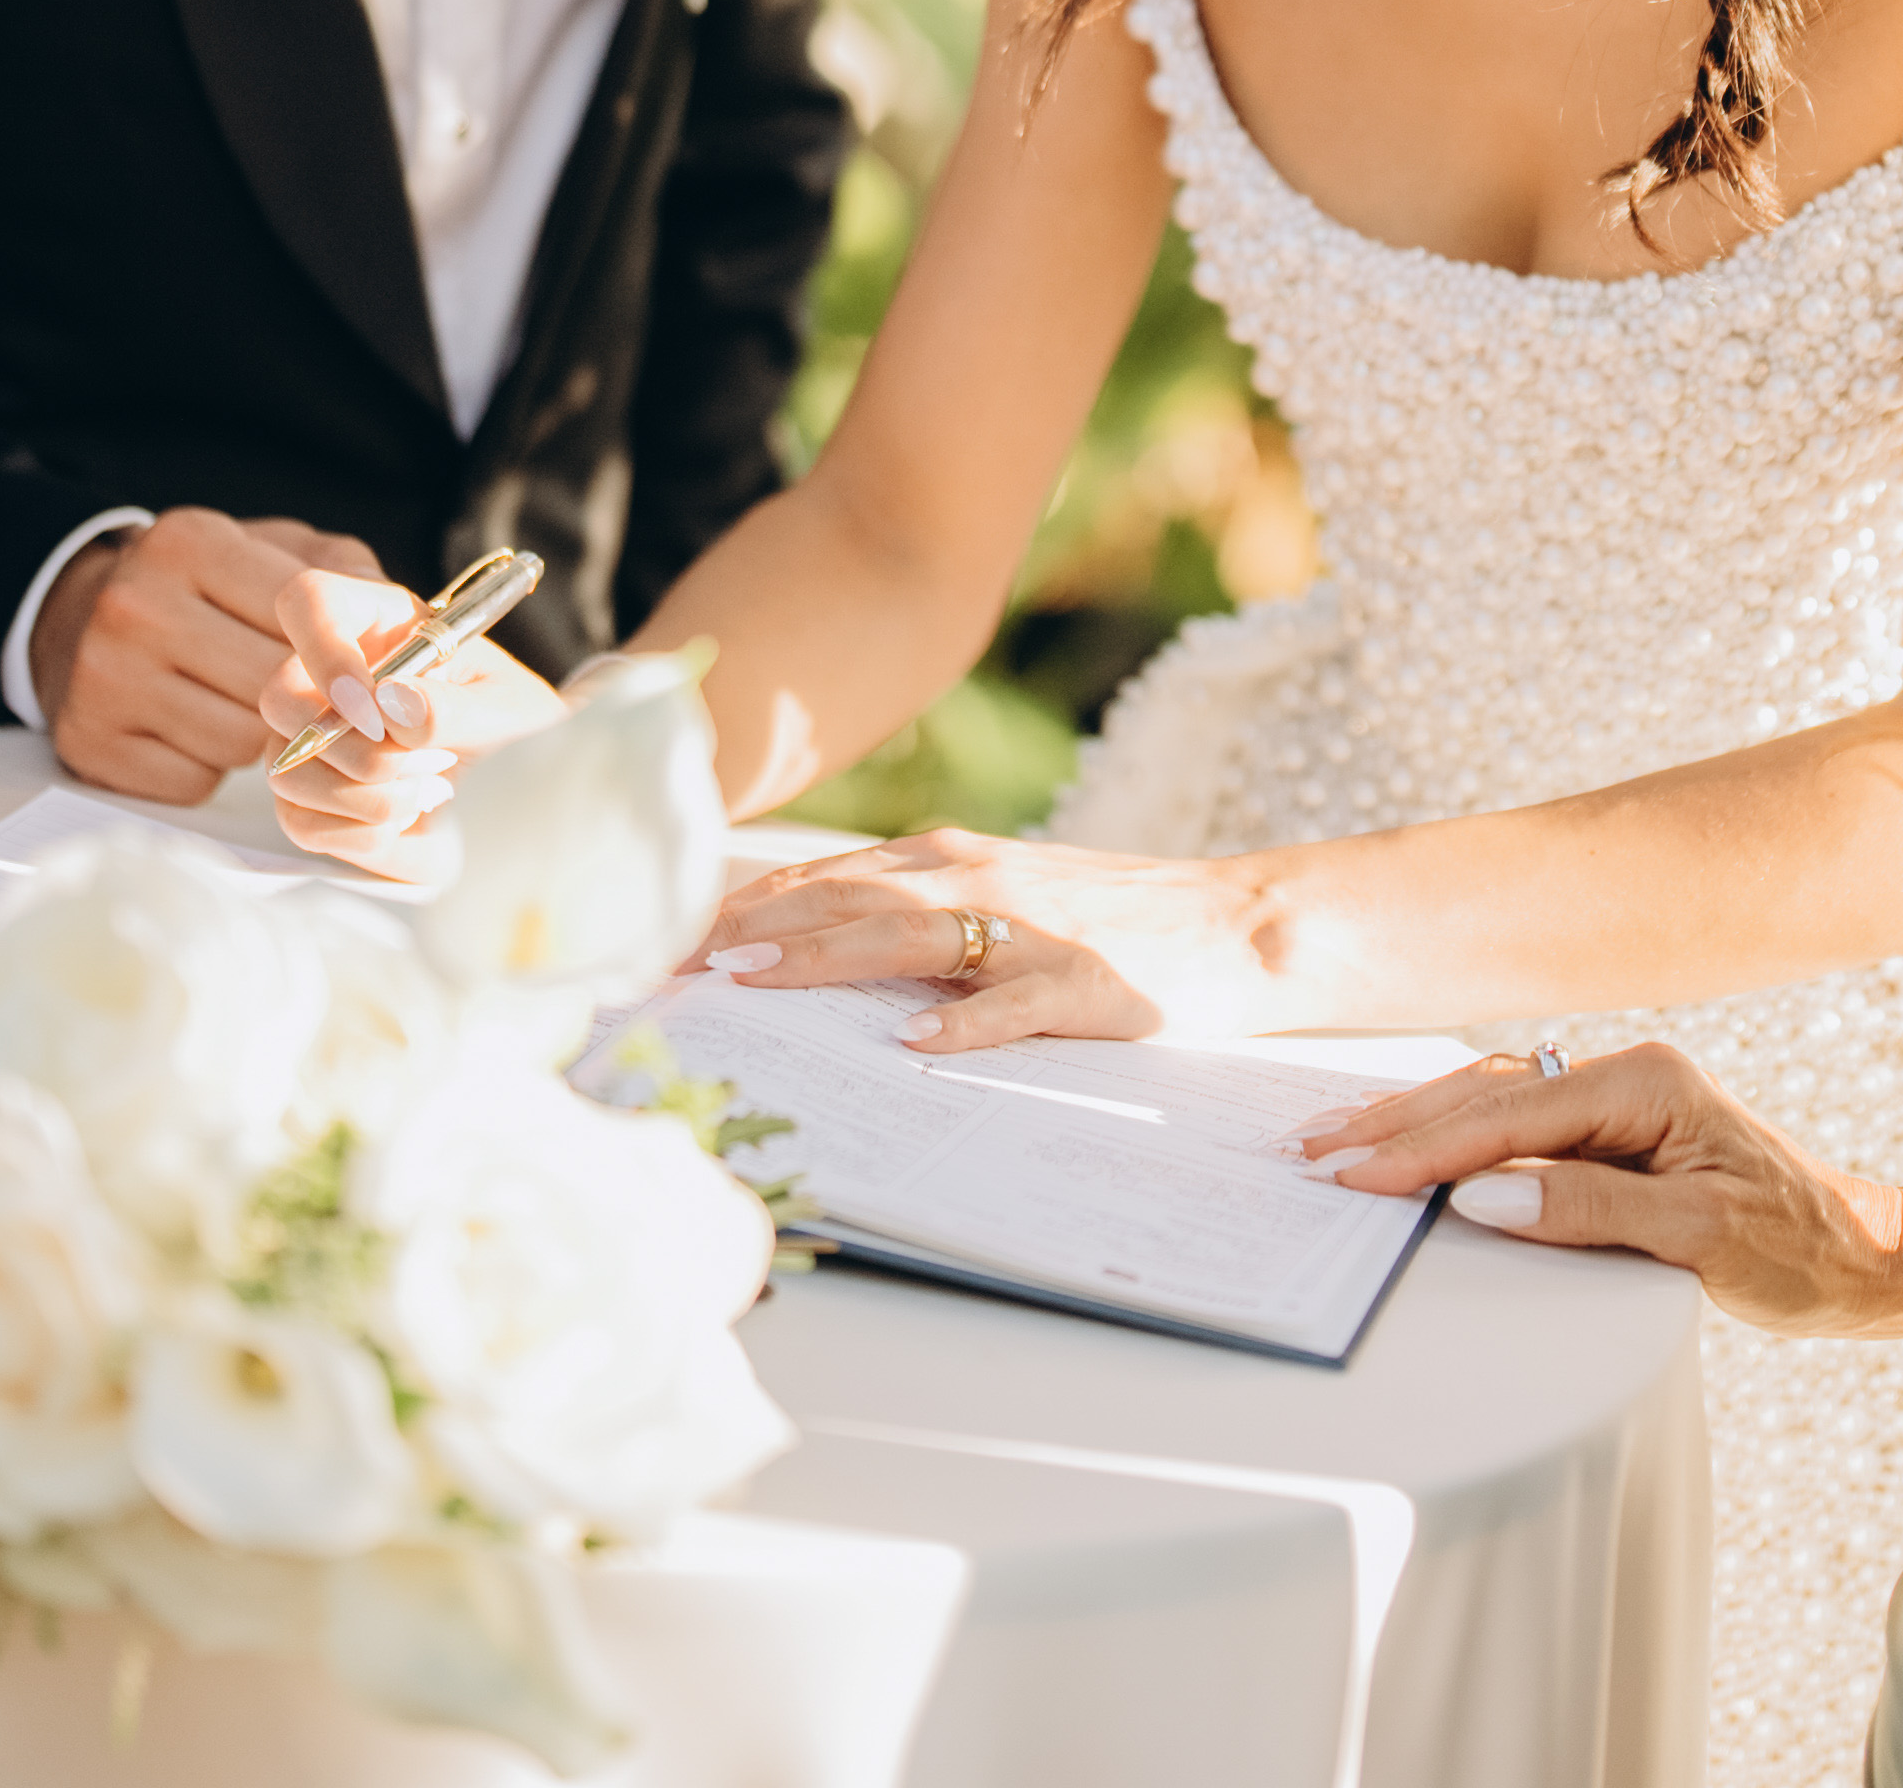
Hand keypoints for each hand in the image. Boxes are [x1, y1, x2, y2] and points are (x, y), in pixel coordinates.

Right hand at [33, 509, 391, 800]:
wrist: (75, 615)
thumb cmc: (201, 585)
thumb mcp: (269, 549)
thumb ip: (343, 571)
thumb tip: (411, 622)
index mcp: (191, 543)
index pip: (300, 614)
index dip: (346, 659)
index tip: (378, 692)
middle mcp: (136, 604)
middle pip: (273, 689)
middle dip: (305, 702)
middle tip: (314, 702)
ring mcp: (103, 676)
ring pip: (238, 743)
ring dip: (260, 739)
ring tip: (245, 706)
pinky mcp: (87, 740)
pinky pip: (192, 782)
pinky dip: (208, 768)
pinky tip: (196, 732)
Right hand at [254, 566, 566, 878]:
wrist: (507, 776)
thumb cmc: (503, 718)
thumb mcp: (507, 705)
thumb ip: (457, 706)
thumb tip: (392, 706)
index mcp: (372, 622)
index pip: (308, 602)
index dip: (325, 651)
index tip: (373, 706)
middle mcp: (321, 674)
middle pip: (280, 700)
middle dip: (362, 750)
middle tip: (435, 760)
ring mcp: (303, 737)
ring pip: (288, 773)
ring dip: (371, 797)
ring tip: (434, 787)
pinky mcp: (305, 797)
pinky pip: (303, 824)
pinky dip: (365, 833)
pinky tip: (409, 813)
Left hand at [694, 832, 1290, 1049]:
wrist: (1234, 921)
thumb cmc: (1111, 917)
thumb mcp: (1003, 894)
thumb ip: (918, 909)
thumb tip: (812, 944)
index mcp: (954, 859)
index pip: (826, 875)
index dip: (743, 904)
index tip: (668, 936)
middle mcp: (981, 880)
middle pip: (846, 897)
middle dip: (753, 929)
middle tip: (673, 961)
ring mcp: (1033, 930)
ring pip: (911, 935)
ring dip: (825, 957)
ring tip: (756, 983)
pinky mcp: (1087, 982)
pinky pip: (1016, 1005)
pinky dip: (965, 1022)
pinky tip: (916, 1043)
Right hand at [1292, 1039, 1902, 1339]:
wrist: (1869, 1258)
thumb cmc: (1801, 1248)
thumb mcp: (1701, 1236)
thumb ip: (1589, 1210)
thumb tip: (1482, 1196)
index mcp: (1647, 1085)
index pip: (1512, 1115)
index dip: (1427, 1147)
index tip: (1355, 1174)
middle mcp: (1628, 1077)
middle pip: (1488, 1091)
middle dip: (1397, 1122)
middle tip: (1311, 1150)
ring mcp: (1619, 1100)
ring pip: (1494, 1099)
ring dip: (1414, 1120)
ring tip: (1335, 1140)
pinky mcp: (1615, 1134)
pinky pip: (1515, 1120)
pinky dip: (1454, 1130)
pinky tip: (1410, 1140)